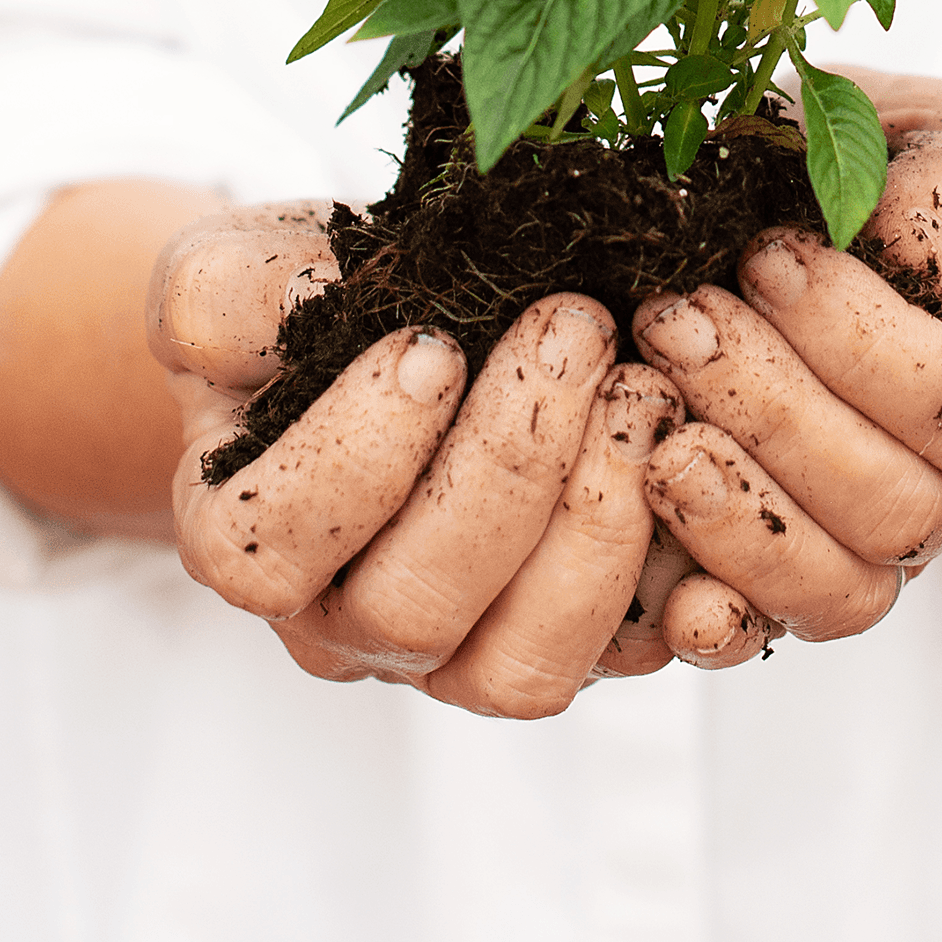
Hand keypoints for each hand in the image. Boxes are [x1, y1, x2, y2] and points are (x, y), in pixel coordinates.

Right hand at [147, 204, 683, 716]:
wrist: (394, 330)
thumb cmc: (299, 315)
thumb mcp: (235, 276)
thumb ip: (237, 293)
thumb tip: (315, 296)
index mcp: (248, 542)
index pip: (270, 553)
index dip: (359, 457)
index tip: (433, 343)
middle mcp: (350, 626)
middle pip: (416, 610)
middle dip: (508, 464)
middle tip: (572, 329)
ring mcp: (467, 651)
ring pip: (527, 665)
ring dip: (598, 520)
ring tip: (641, 385)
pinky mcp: (583, 643)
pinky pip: (642, 655)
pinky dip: (689, 589)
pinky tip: (706, 479)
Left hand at [631, 72, 941, 663]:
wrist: (802, 216)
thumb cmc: (870, 167)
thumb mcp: (930, 132)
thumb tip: (909, 251)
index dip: (866, 339)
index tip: (765, 250)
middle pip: (902, 498)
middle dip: (775, 407)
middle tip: (676, 316)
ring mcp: (875, 540)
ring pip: (844, 586)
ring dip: (735, 498)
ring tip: (651, 397)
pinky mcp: (780, 581)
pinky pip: (762, 637)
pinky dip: (708, 610)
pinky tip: (656, 554)